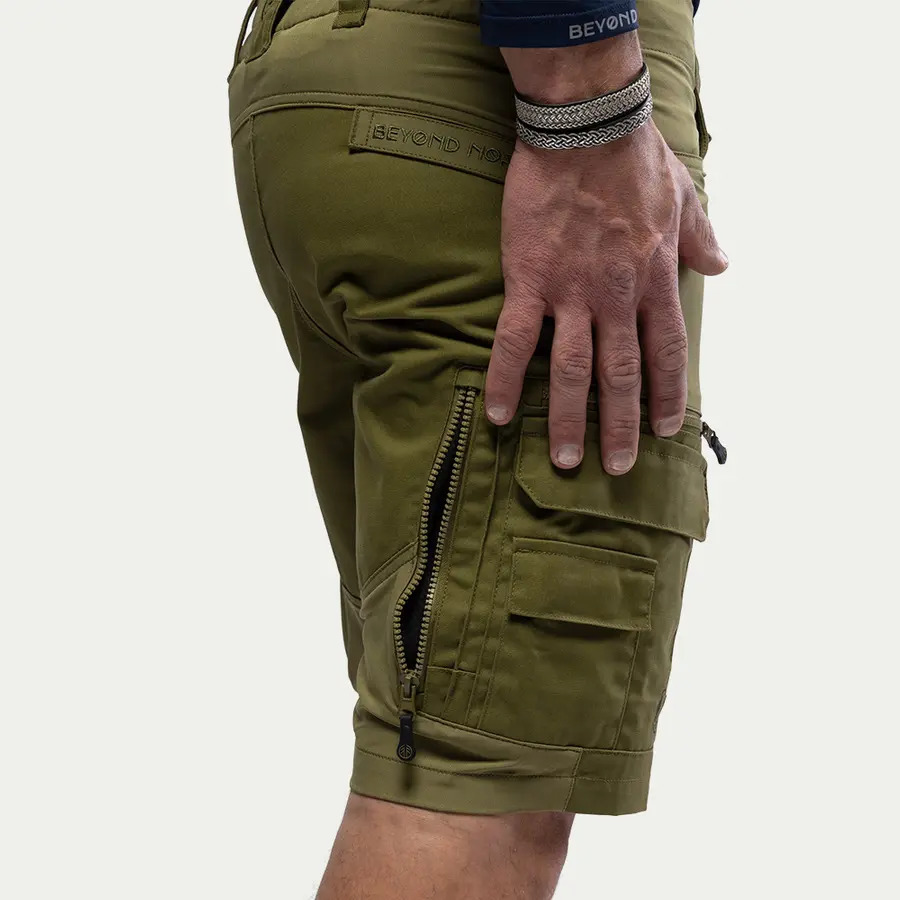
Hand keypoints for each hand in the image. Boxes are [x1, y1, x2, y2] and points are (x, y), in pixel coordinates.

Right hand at [486, 42, 727, 474]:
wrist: (586, 128)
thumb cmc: (634, 159)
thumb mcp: (684, 195)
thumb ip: (701, 236)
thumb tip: (723, 265)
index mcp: (655, 279)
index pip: (666, 351)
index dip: (665, 394)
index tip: (665, 429)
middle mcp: (617, 297)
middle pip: (621, 374)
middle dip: (621, 425)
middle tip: (618, 467)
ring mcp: (572, 293)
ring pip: (571, 370)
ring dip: (569, 419)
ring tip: (566, 460)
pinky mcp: (530, 282)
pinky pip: (513, 340)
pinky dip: (503, 379)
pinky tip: (497, 414)